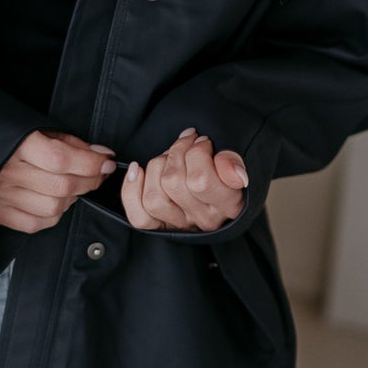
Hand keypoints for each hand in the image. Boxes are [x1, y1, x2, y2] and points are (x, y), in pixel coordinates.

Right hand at [0, 129, 117, 233]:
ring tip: (73, 186)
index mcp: (16, 144)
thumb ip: (67, 141)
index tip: (105, 161)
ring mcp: (1, 196)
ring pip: (52, 208)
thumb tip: (99, 154)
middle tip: (97, 173)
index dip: (90, 162)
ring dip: (72, 198)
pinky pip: (34, 224)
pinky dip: (53, 216)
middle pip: (62, 186)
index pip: (62, 159)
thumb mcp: (32, 127)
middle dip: (90, 180)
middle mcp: (7, 173)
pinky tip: (55, 202)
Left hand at [120, 127, 247, 232]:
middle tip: (187, 142)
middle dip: (176, 152)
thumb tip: (235, 174)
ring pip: (154, 197)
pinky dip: (131, 190)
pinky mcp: (161, 227)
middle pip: (173, 184)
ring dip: (157, 166)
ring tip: (170, 156)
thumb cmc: (226, 168)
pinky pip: (139, 216)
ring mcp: (182, 225)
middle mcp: (205, 219)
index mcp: (229, 205)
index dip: (197, 152)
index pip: (201, 181)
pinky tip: (137, 169)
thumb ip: (233, 164)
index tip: (203, 141)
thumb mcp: (236, 162)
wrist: (221, 184)